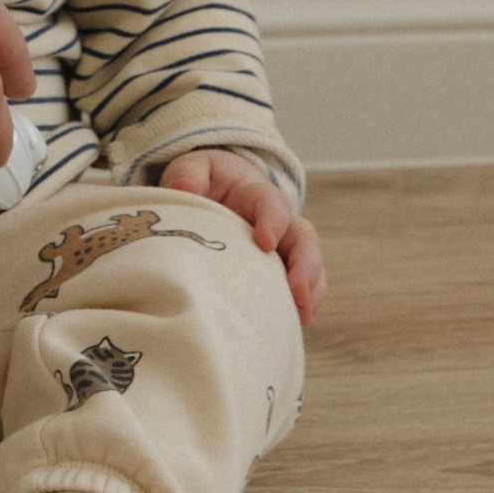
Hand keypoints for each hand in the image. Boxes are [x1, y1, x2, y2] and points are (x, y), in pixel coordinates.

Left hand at [155, 149, 324, 321]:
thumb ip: (189, 175)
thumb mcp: (194, 169)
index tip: (264, 243)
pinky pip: (302, 288)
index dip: (273, 222)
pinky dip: (302, 305)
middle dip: (305, 266)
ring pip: (311, 266)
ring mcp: (285, 249)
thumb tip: (182, 189)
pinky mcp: (281, 271)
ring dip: (310, 291)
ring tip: (301, 315)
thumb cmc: (206, 181)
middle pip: (305, 240)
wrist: (218, 193)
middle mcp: (281, 223)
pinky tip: (292, 324)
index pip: (273, 206)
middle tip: (297, 291)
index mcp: (258, 195)